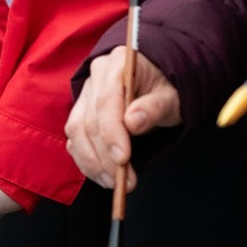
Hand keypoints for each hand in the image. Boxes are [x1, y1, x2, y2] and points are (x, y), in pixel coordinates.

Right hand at [64, 48, 182, 185]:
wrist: (160, 85)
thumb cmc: (167, 89)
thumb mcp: (171, 98)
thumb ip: (154, 108)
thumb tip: (132, 121)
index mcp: (118, 63)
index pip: (106, 101)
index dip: (112, 133)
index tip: (123, 159)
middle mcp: (96, 76)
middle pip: (90, 120)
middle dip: (105, 156)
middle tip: (124, 181)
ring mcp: (86, 94)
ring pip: (77, 132)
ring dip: (93, 162)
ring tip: (114, 182)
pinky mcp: (81, 112)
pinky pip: (75, 140)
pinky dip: (86, 161)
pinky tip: (102, 175)